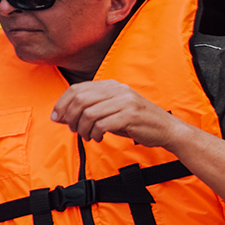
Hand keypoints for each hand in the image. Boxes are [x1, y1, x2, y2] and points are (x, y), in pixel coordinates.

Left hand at [51, 80, 184, 146]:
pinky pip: (101, 124)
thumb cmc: (139, 122)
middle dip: (71, 117)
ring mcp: (125, 102)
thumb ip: (90, 110)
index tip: (57, 118)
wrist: (167, 129)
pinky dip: (95, 134)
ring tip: (87, 136)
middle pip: (80, 99)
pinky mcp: (130, 116)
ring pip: (88, 113)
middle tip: (73, 129)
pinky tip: (98, 138)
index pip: (77, 89)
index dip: (62, 104)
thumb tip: (62, 116)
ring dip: (83, 129)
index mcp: (113, 86)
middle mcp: (118, 90)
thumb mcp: (113, 111)